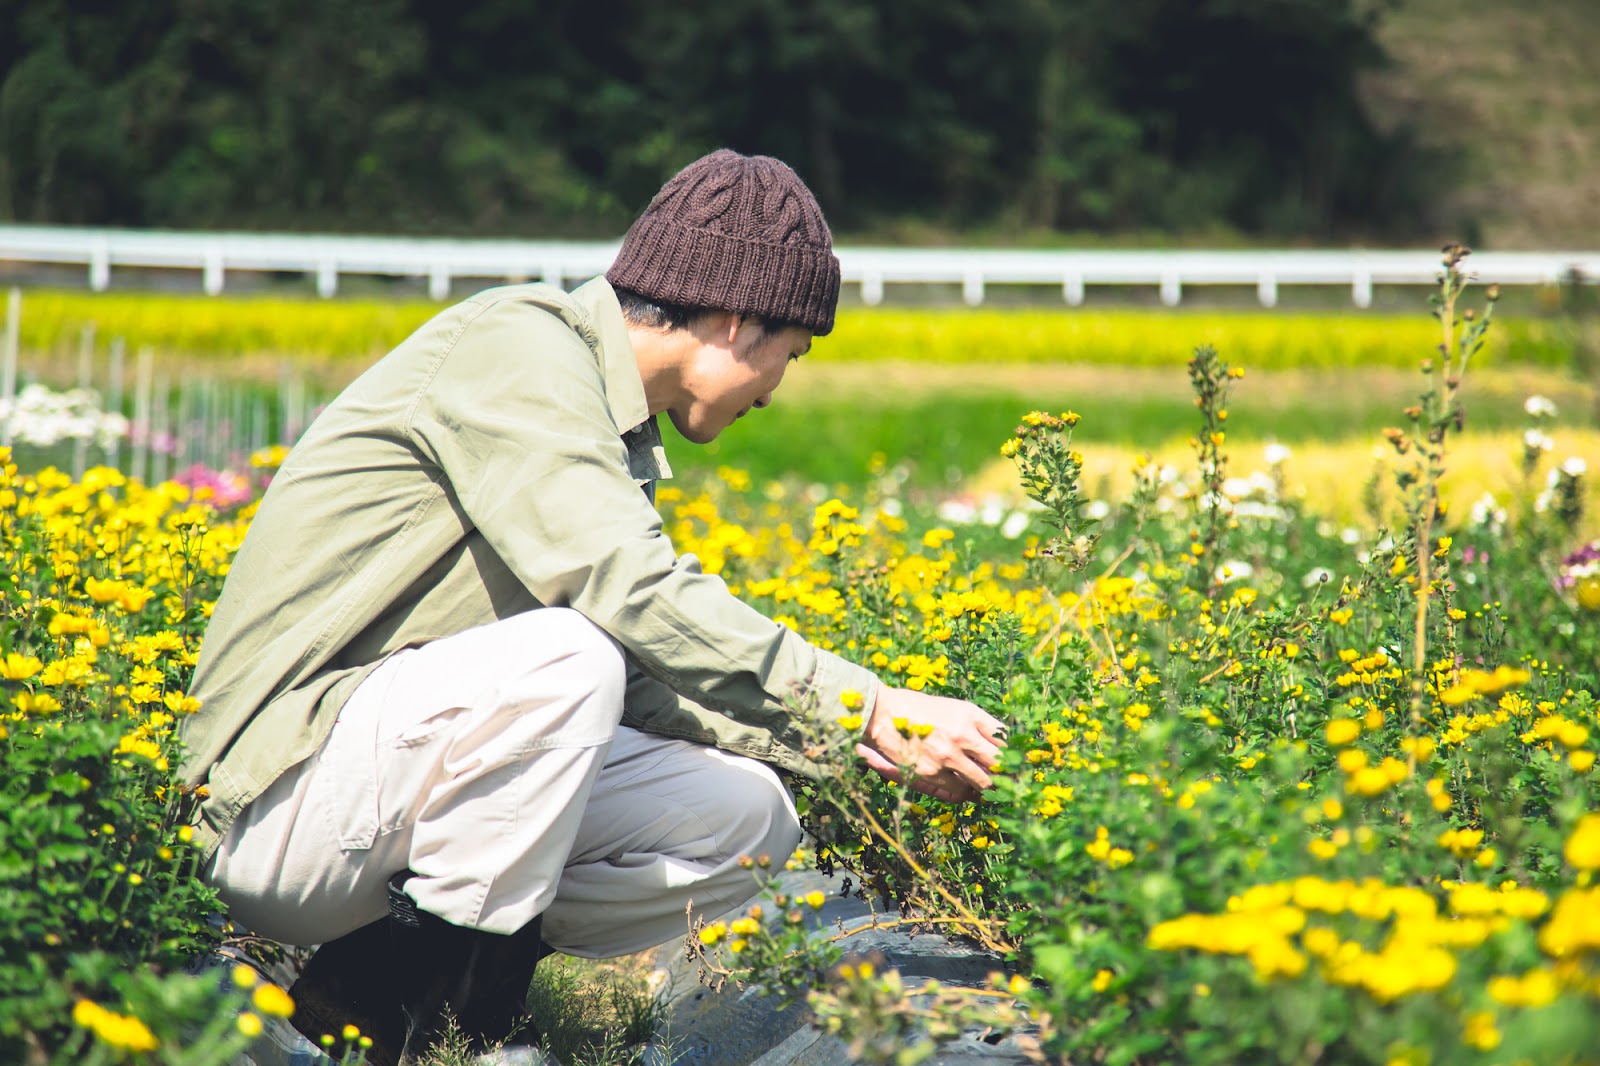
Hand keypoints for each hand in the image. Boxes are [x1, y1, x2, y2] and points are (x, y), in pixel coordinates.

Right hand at [856, 685, 1007, 803]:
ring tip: (993, 790)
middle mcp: (963, 734)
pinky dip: (964, 789)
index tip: (1020, 763)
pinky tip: (966, 787)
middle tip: (1015, 783)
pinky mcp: (932, 773)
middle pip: (999, 763)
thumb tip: (1002, 745)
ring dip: (989, 787)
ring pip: (983, 781)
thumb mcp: (954, 708)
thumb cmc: (919, 708)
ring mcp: (948, 756)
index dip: (1016, 753)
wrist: (882, 715)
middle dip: (1010, 775)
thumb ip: (978, 725)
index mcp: (970, 714)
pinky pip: (958, 788)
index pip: (1005, 739)